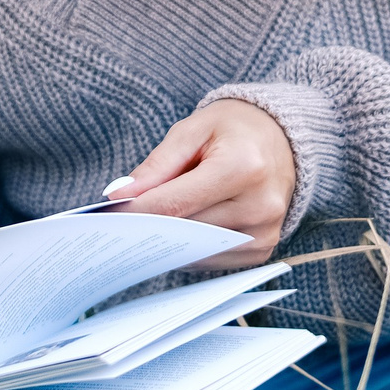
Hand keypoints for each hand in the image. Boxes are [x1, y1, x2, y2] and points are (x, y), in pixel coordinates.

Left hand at [115, 99, 295, 268]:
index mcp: (243, 167)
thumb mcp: (192, 130)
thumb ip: (157, 164)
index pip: (176, 203)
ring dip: (169, 241)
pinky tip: (180, 230)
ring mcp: (264, 232)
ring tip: (149, 223)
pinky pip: (212, 260)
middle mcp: (260, 205)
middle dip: (149, 226)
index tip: (108, 214)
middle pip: (185, 230)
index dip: (137, 211)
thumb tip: (121, 196)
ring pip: (196, 251)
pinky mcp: (262, 249)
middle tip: (118, 222)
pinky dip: (191, 249)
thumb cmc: (233, 129)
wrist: (282, 139)